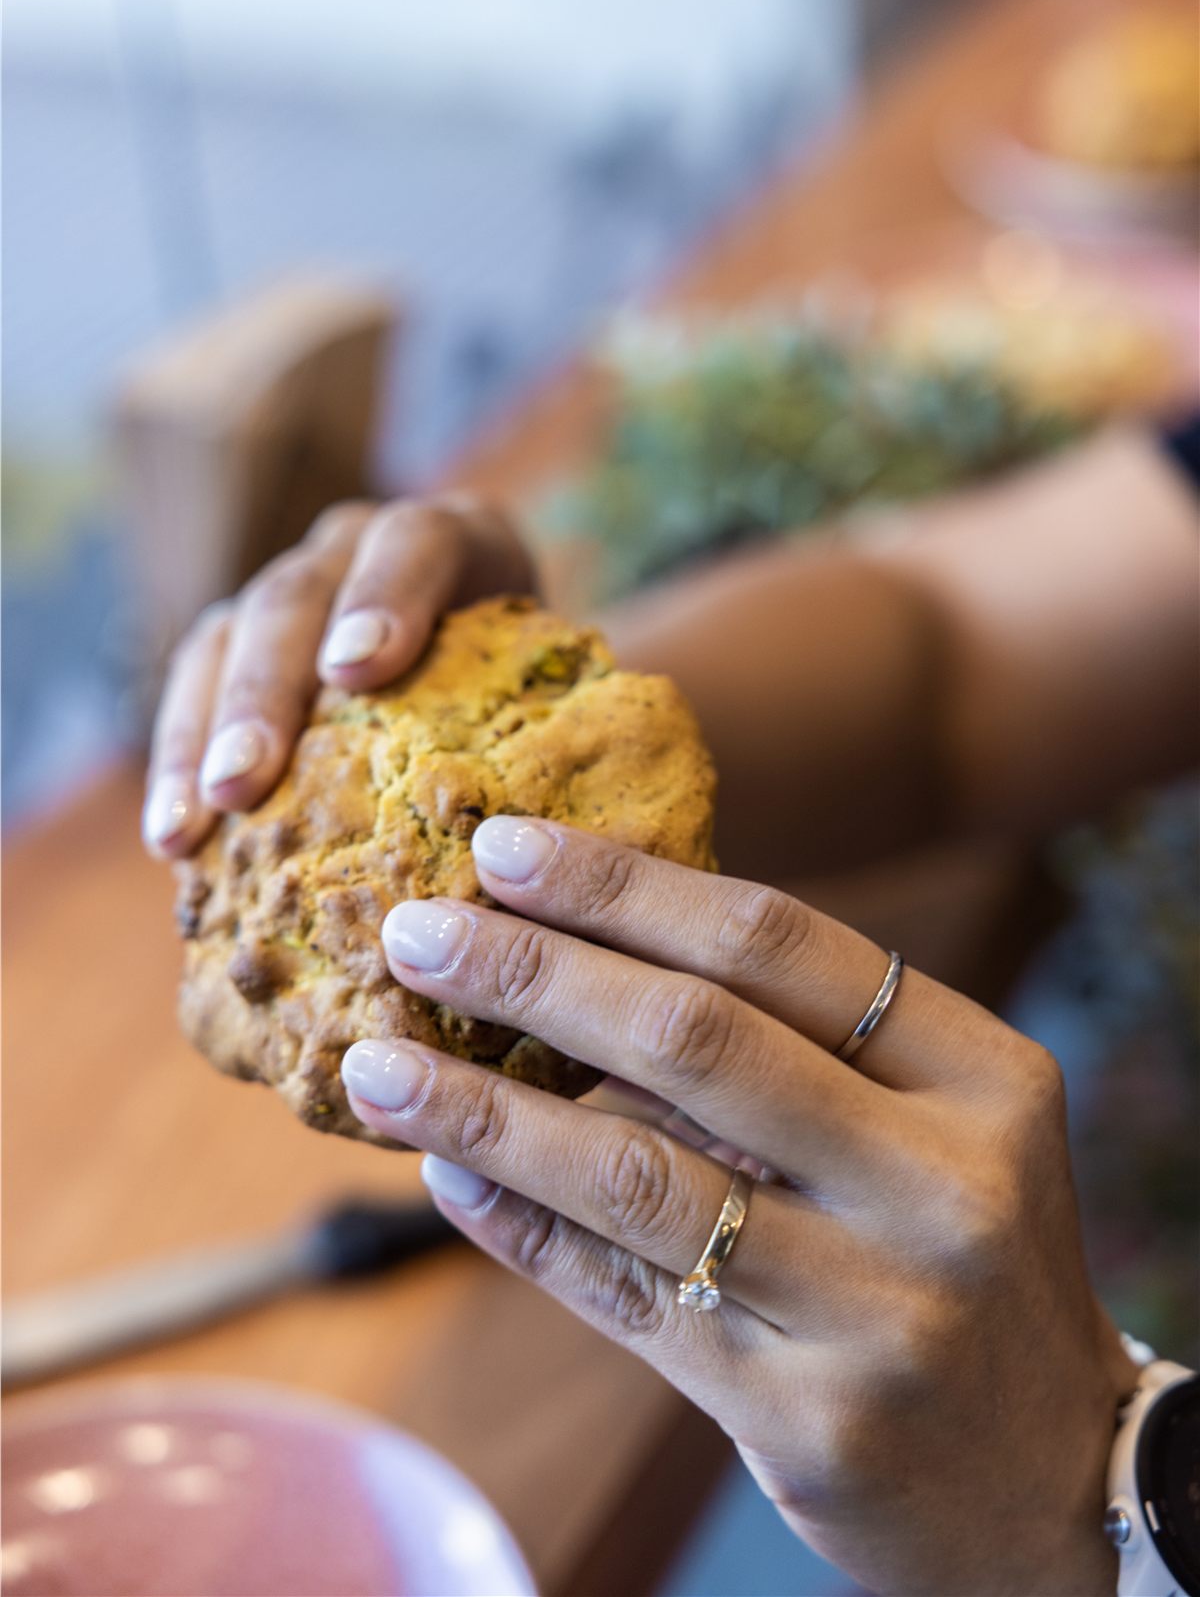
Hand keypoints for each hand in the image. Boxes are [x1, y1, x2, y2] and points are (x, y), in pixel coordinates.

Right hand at [142, 495, 536, 856]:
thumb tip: (555, 828)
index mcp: (458, 539)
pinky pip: (193, 688)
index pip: (417, 542)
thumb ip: (561, 723)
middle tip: (248, 779)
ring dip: (202, 735)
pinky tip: (175, 839)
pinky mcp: (239, 642)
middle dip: (265, 689)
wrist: (497, 687)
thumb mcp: (563, 693)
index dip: (386, 597)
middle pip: (298, 594)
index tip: (358, 671)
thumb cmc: (545, 704)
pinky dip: (180, 762)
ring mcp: (291, 588)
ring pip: (228, 637)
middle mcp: (359, 547)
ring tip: (191, 826)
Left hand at [340, 819, 1136, 1595]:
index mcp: (980, 1076)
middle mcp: (941, 1183)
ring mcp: (877, 1307)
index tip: (501, 845)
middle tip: (414, 931)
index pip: (775, 941)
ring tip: (377, 1064)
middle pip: (695, 1038)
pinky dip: (520, 1227)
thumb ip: (796, 1047)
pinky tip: (447, 1176)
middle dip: (532, 972)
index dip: (623, 886)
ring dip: (484, 1109)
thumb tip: (580, 944)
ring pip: (634, 1174)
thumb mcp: (935, 1130)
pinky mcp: (804, 1416)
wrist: (1055, 1476)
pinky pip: (623, 1296)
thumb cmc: (960, 1256)